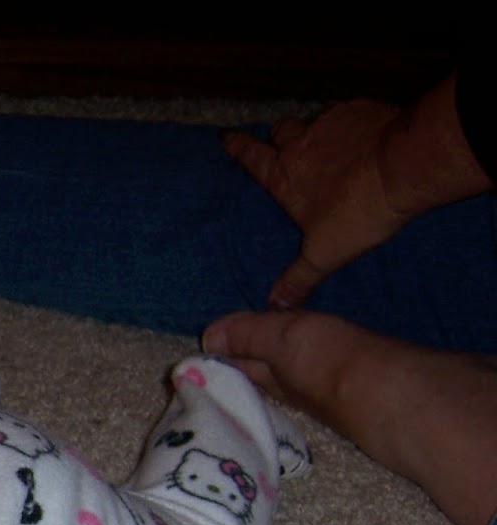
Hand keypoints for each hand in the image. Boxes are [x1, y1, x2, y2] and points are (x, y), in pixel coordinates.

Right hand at [222, 99, 403, 307]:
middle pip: (280, 130)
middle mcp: (301, 144)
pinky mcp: (363, 109)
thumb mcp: (325, 253)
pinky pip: (350, 111)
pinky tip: (364, 134)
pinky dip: (352, 122)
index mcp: (284, 177)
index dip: (238, 147)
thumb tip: (275, 307)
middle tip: (286, 144)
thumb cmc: (357, 209)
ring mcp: (332, 122)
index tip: (226, 137)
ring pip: (314, 119)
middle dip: (280, 136)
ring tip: (330, 142)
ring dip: (317, 129)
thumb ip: (299, 278)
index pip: (252, 158)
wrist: (404, 165)